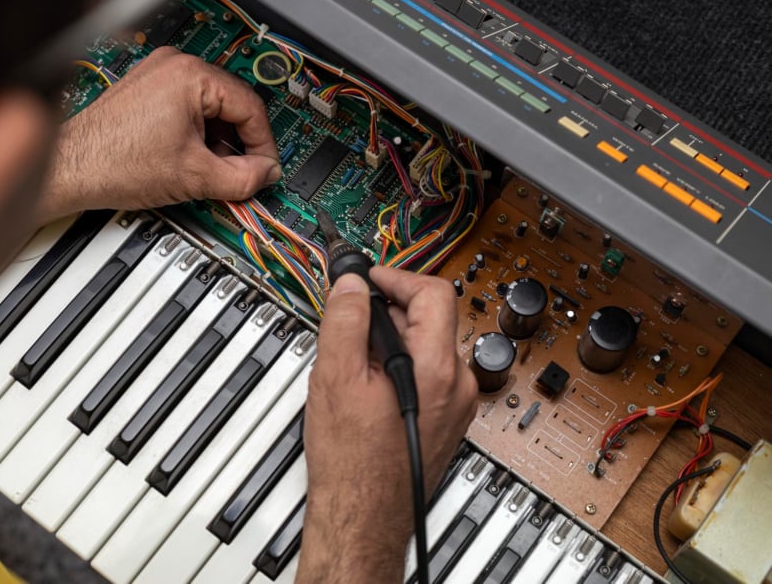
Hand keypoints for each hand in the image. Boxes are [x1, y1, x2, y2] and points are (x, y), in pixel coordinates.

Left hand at [36, 47, 280, 220]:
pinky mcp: (147, 89)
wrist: (71, 168)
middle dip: (238, 144)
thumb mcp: (194, 177)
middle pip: (231, 105)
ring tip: (208, 171)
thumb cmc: (113, 162)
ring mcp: (158, 74)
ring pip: (210, 109)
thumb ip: (242, 177)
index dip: (263, 144)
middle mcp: (174, 65)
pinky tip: (189, 160)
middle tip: (241, 174)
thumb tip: (264, 175)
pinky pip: (187, 108)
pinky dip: (196, 135)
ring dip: (217, 142)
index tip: (265, 167)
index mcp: (190, 75)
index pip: (250, 106)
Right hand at [297, 267, 476, 583]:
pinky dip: (399, 365)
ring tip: (354, 360)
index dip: (395, 277)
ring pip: (427, 346)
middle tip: (351, 319)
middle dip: (388, 310)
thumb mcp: (336, 376)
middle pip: (430, 318)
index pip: (433, 292)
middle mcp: (456, 384)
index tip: (367, 279)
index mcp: (436, 368)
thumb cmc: (352, 459)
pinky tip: (367, 385)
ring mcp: (455, 404)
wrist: (362, 514)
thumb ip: (345, 320)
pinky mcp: (447, 419)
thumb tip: (352, 284)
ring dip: (392, 339)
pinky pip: (427, 373)